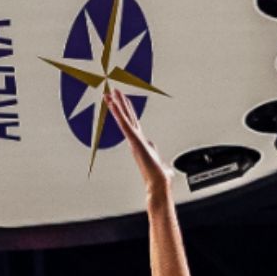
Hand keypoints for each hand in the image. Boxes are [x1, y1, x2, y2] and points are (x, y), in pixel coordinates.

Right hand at [101, 82, 168, 197]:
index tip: (122, 102)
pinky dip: (119, 114)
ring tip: (109, 94)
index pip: (133, 122)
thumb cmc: (159, 177)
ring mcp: (134, 139)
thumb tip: (166, 168)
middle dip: (119, 104)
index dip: (127, 111)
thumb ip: (163, 165)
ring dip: (117, 105)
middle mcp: (135, 139)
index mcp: (141, 142)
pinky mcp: (134, 141)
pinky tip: (113, 105)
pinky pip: (125, 124)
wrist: (158, 183)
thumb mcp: (163, 167)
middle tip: (112, 92)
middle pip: (126, 117)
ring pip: (123, 119)